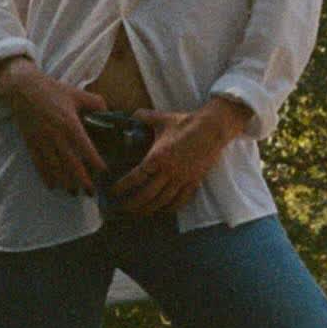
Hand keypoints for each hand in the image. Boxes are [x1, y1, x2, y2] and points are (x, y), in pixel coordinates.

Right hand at [2, 64, 110, 195]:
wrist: (23, 88)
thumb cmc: (52, 90)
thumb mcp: (77, 93)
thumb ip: (96, 103)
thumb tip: (109, 112)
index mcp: (69, 123)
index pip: (85, 147)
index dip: (94, 161)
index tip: (103, 172)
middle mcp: (55, 135)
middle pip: (70, 163)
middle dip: (81, 180)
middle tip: (91, 192)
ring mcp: (41, 140)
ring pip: (54, 167)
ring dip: (64, 182)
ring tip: (74, 193)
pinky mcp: (31, 142)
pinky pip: (38, 163)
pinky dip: (45, 176)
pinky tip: (52, 186)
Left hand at [109, 103, 242, 214]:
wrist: (212, 128)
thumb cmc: (187, 123)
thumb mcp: (162, 118)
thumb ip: (145, 117)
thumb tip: (132, 114)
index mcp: (157, 157)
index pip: (136, 177)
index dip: (123, 186)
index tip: (114, 191)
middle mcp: (169, 171)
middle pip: (147, 195)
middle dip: (132, 204)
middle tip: (122, 208)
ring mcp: (182, 178)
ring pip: (163, 201)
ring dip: (149, 209)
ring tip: (139, 213)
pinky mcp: (194, 181)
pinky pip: (181, 200)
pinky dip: (171, 208)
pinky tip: (163, 210)